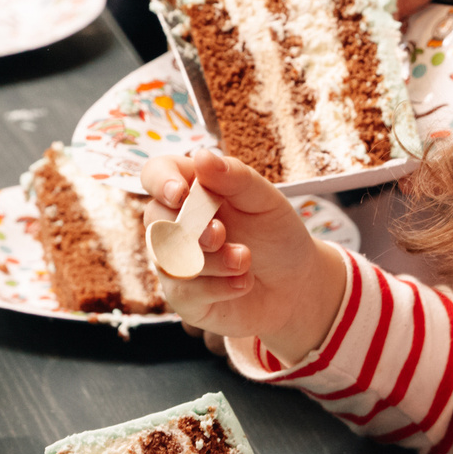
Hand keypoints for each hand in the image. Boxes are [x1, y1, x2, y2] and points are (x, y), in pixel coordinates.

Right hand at [137, 150, 344, 360]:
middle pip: (155, 219)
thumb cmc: (276, 235)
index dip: (160, 182)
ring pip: (168, 258)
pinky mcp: (184, 297)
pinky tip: (245, 282)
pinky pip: (184, 292)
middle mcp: (175, 224)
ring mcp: (175, 262)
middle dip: (189, 228)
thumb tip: (201, 156)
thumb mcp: (265, 201)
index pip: (155, 175)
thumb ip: (235, 178)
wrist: (296, 286)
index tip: (181, 194)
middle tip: (220, 234)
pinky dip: (219, 286)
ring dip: (210, 260)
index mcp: (191, 190)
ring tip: (245, 259)